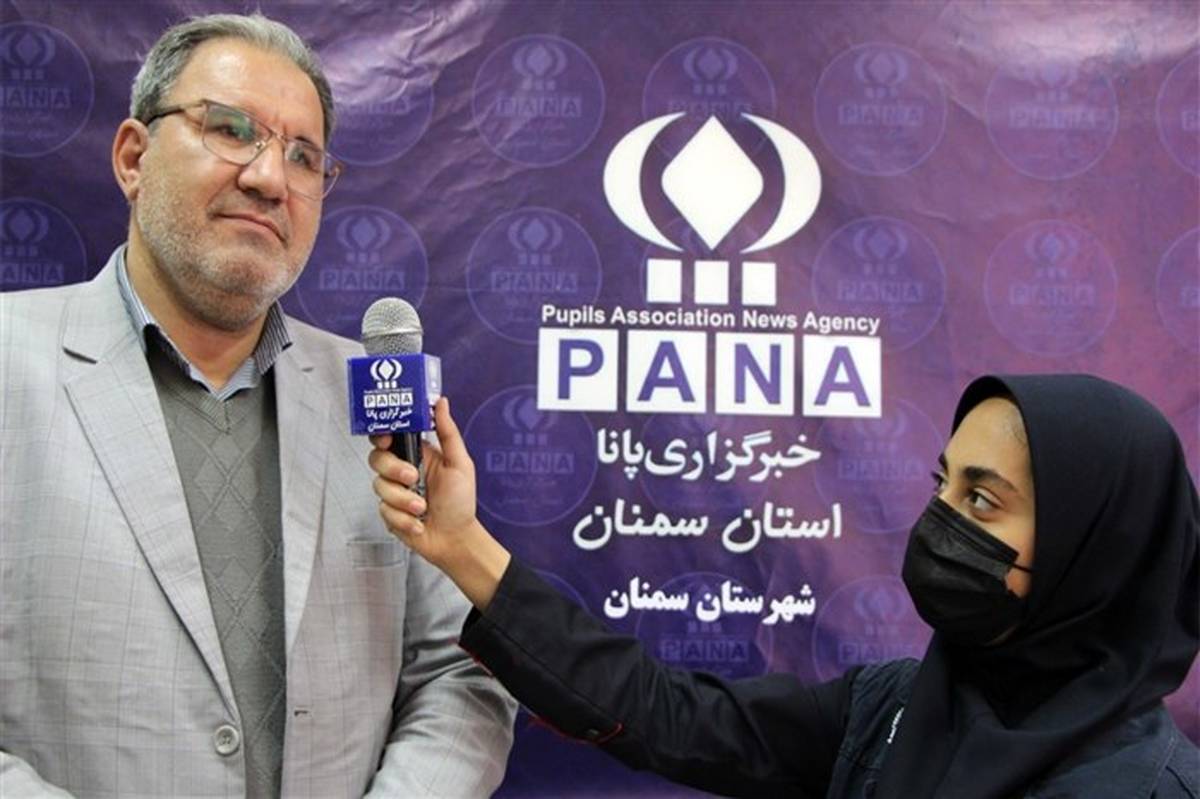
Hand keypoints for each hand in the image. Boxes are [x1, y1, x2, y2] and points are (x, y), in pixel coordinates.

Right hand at [369, 397, 509, 607]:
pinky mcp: (389, 513)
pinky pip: (384, 510)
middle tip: (412, 478)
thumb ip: (447, 432)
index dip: (382, 434)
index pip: (390, 436)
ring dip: (404, 500)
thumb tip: (440, 402)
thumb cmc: (461, 502)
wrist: (456, 539)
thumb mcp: (460, 463)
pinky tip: (418, 523)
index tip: (386, 439)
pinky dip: (403, 519)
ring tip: (423, 508)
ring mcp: (394, 493)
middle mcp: (402, 471)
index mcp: (418, 454)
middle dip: (393, 469)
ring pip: (380, 486)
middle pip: (377, 459)